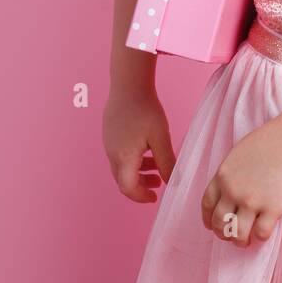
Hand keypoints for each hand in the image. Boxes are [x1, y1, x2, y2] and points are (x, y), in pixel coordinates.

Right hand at [102, 86, 176, 203]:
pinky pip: (120, 155)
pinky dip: (133, 160)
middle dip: (140, 185)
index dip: (141, 196)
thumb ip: (167, 162)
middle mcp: (112, 153)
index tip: (155, 198)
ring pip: (122, 167)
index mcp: (123, 158)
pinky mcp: (110, 135)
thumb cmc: (145, 109)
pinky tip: (146, 150)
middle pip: (123, 180)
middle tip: (157, 184)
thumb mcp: (161, 137)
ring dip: (138, 172)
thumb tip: (173, 182)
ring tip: (156, 166)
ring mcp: (109, 144)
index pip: (128, 188)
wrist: (128, 85)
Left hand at [201, 118, 281, 247]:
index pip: (207, 205)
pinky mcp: (271, 209)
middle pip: (220, 223)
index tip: (212, 225)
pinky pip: (261, 233)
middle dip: (223, 234)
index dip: (208, 219)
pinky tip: (264, 231)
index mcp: (222, 176)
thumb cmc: (269, 142)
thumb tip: (227, 189)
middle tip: (231, 236)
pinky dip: (261, 237)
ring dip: (240, 241)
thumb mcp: (238, 153)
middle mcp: (233, 192)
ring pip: (238, 234)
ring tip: (246, 241)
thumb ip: (230, 173)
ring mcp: (252, 202)